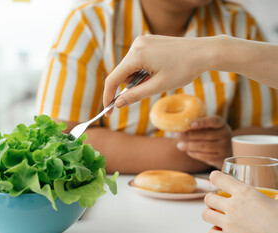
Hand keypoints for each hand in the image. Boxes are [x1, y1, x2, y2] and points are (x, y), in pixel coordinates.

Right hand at [103, 35, 217, 114]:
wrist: (205, 52)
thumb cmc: (184, 69)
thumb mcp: (158, 86)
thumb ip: (135, 95)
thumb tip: (117, 104)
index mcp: (137, 55)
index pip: (113, 79)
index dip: (109, 96)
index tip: (108, 111)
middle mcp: (136, 45)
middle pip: (122, 73)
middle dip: (130, 85)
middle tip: (149, 89)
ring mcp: (143, 41)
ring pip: (130, 67)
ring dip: (138, 78)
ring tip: (158, 78)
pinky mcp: (149, 41)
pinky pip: (138, 59)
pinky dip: (143, 69)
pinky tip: (159, 70)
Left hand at [176, 116, 231, 168]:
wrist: (224, 150)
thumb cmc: (210, 135)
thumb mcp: (208, 127)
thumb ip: (197, 125)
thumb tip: (181, 126)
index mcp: (221, 124)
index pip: (213, 121)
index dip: (202, 122)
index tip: (191, 124)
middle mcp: (225, 134)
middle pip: (206, 134)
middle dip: (190, 135)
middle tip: (178, 135)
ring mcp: (224, 147)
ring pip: (204, 146)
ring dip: (189, 146)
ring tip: (179, 145)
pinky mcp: (221, 158)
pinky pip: (205, 156)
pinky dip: (194, 154)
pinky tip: (188, 151)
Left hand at [202, 171, 277, 232]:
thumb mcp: (274, 200)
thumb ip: (262, 195)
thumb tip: (264, 195)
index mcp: (245, 193)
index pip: (218, 178)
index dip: (215, 177)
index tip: (215, 179)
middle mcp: (234, 207)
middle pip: (208, 198)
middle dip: (212, 199)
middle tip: (218, 202)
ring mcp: (229, 225)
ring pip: (206, 215)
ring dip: (211, 214)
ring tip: (218, 216)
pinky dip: (215, 232)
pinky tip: (223, 231)